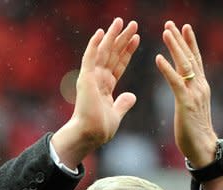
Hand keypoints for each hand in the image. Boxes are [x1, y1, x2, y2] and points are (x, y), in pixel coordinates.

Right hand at [52, 18, 139, 166]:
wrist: (89, 135)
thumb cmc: (99, 129)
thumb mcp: (116, 114)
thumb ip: (123, 104)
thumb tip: (132, 96)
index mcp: (105, 87)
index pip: (118, 64)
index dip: (128, 51)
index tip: (137, 38)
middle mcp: (98, 79)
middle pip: (113, 54)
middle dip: (123, 38)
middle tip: (133, 23)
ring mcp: (91, 78)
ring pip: (103, 52)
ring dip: (112, 36)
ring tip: (121, 21)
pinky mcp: (86, 79)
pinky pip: (90, 58)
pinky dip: (94, 44)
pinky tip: (101, 31)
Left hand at [155, 21, 217, 167]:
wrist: (203, 148)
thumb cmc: (195, 132)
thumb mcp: (192, 108)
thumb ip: (188, 95)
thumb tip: (183, 89)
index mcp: (201, 87)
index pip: (195, 60)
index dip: (190, 43)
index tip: (184, 28)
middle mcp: (200, 86)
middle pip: (190, 57)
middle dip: (180, 39)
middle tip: (170, 23)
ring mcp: (194, 93)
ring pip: (184, 65)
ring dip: (174, 47)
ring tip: (165, 32)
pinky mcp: (186, 103)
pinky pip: (175, 82)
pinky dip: (167, 69)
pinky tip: (158, 58)